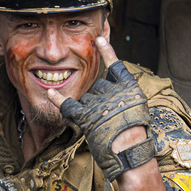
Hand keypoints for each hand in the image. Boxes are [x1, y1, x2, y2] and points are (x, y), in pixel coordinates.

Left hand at [47, 37, 154, 180]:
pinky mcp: (86, 116)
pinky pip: (68, 105)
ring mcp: (98, 103)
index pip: (116, 65)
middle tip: (109, 117)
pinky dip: (57, 99)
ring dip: (89, 108)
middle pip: (98, 86)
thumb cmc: (137, 136)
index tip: (99, 39)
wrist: (131, 151)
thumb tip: (116, 95)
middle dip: (100, 98)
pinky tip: (50, 93)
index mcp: (128, 87)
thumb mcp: (140, 110)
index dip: (107, 52)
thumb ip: (127, 98)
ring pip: (86, 98)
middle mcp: (112, 91)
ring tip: (101, 125)